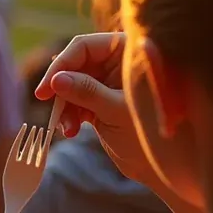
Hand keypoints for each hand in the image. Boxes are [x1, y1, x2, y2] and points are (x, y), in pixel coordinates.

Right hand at [34, 32, 153, 187]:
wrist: (167, 166)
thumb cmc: (153, 134)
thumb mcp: (116, 111)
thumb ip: (86, 92)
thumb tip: (56, 79)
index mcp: (128, 52)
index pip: (84, 47)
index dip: (61, 65)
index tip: (45, 90)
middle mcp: (117, 62)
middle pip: (74, 65)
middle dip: (61, 89)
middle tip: (49, 109)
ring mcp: (108, 81)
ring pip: (71, 85)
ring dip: (64, 106)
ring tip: (67, 129)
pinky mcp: (101, 100)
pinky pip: (75, 100)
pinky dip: (70, 114)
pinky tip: (71, 131)